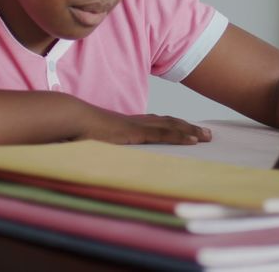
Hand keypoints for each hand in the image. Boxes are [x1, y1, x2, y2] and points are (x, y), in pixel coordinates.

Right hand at [78, 109, 211, 144]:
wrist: (72, 119)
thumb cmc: (78, 130)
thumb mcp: (95, 142)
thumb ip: (103, 147)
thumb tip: (104, 158)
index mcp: (128, 125)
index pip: (156, 124)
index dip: (174, 126)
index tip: (187, 131)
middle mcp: (136, 122)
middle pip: (169, 122)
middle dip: (189, 127)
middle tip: (207, 134)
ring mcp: (137, 126)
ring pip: (171, 126)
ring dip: (191, 131)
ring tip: (207, 137)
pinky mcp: (136, 132)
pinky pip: (163, 134)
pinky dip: (180, 136)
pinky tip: (192, 141)